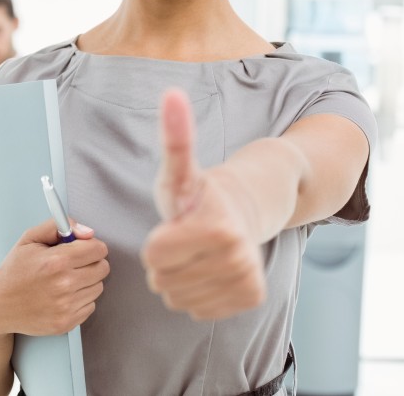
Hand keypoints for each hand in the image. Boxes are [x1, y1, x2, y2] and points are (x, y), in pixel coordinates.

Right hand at [0, 219, 108, 337]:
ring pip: (98, 288)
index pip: (98, 249)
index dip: (91, 245)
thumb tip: (88, 232)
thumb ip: (58, 227)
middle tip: (73, 264)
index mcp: (56, 261)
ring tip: (65, 281)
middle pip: (103, 268)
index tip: (82, 248)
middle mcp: (64, 285)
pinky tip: (62, 296)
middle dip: (91, 262)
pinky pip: (90, 306)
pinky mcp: (66, 323)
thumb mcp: (29, 239)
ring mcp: (66, 307)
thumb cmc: (14, 270)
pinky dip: (80, 300)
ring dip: (86, 282)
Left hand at [141, 88, 265, 320]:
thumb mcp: (179, 167)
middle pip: (162, 280)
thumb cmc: (198, 192)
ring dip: (178, 278)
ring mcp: (245, 281)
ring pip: (177, 298)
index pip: (152, 255)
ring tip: (195, 252)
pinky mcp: (251, 297)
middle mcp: (237, 258)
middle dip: (165, 261)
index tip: (175, 221)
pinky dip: (195, 294)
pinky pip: (196, 310)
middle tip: (185, 238)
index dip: (155, 239)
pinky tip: (207, 269)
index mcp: (216, 229)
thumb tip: (172, 93)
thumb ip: (174, 136)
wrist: (244, 210)